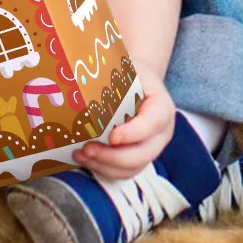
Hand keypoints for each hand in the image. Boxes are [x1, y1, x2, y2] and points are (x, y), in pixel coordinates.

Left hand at [73, 60, 176, 179]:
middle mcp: (161, 133)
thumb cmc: (130, 75)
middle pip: (143, 153)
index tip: (112, 136)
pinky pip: (123, 173)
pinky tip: (85, 159)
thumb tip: (80, 86)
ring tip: (80, 155)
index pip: (152, 123)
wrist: (140, 83)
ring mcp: (152, 148)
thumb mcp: (127, 70)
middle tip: (87, 149)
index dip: (133, 133)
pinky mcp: (139, 158)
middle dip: (113, 156)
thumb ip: (114, 80)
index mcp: (162, 107)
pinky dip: (103, 169)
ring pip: (132, 168)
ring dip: (104, 166)